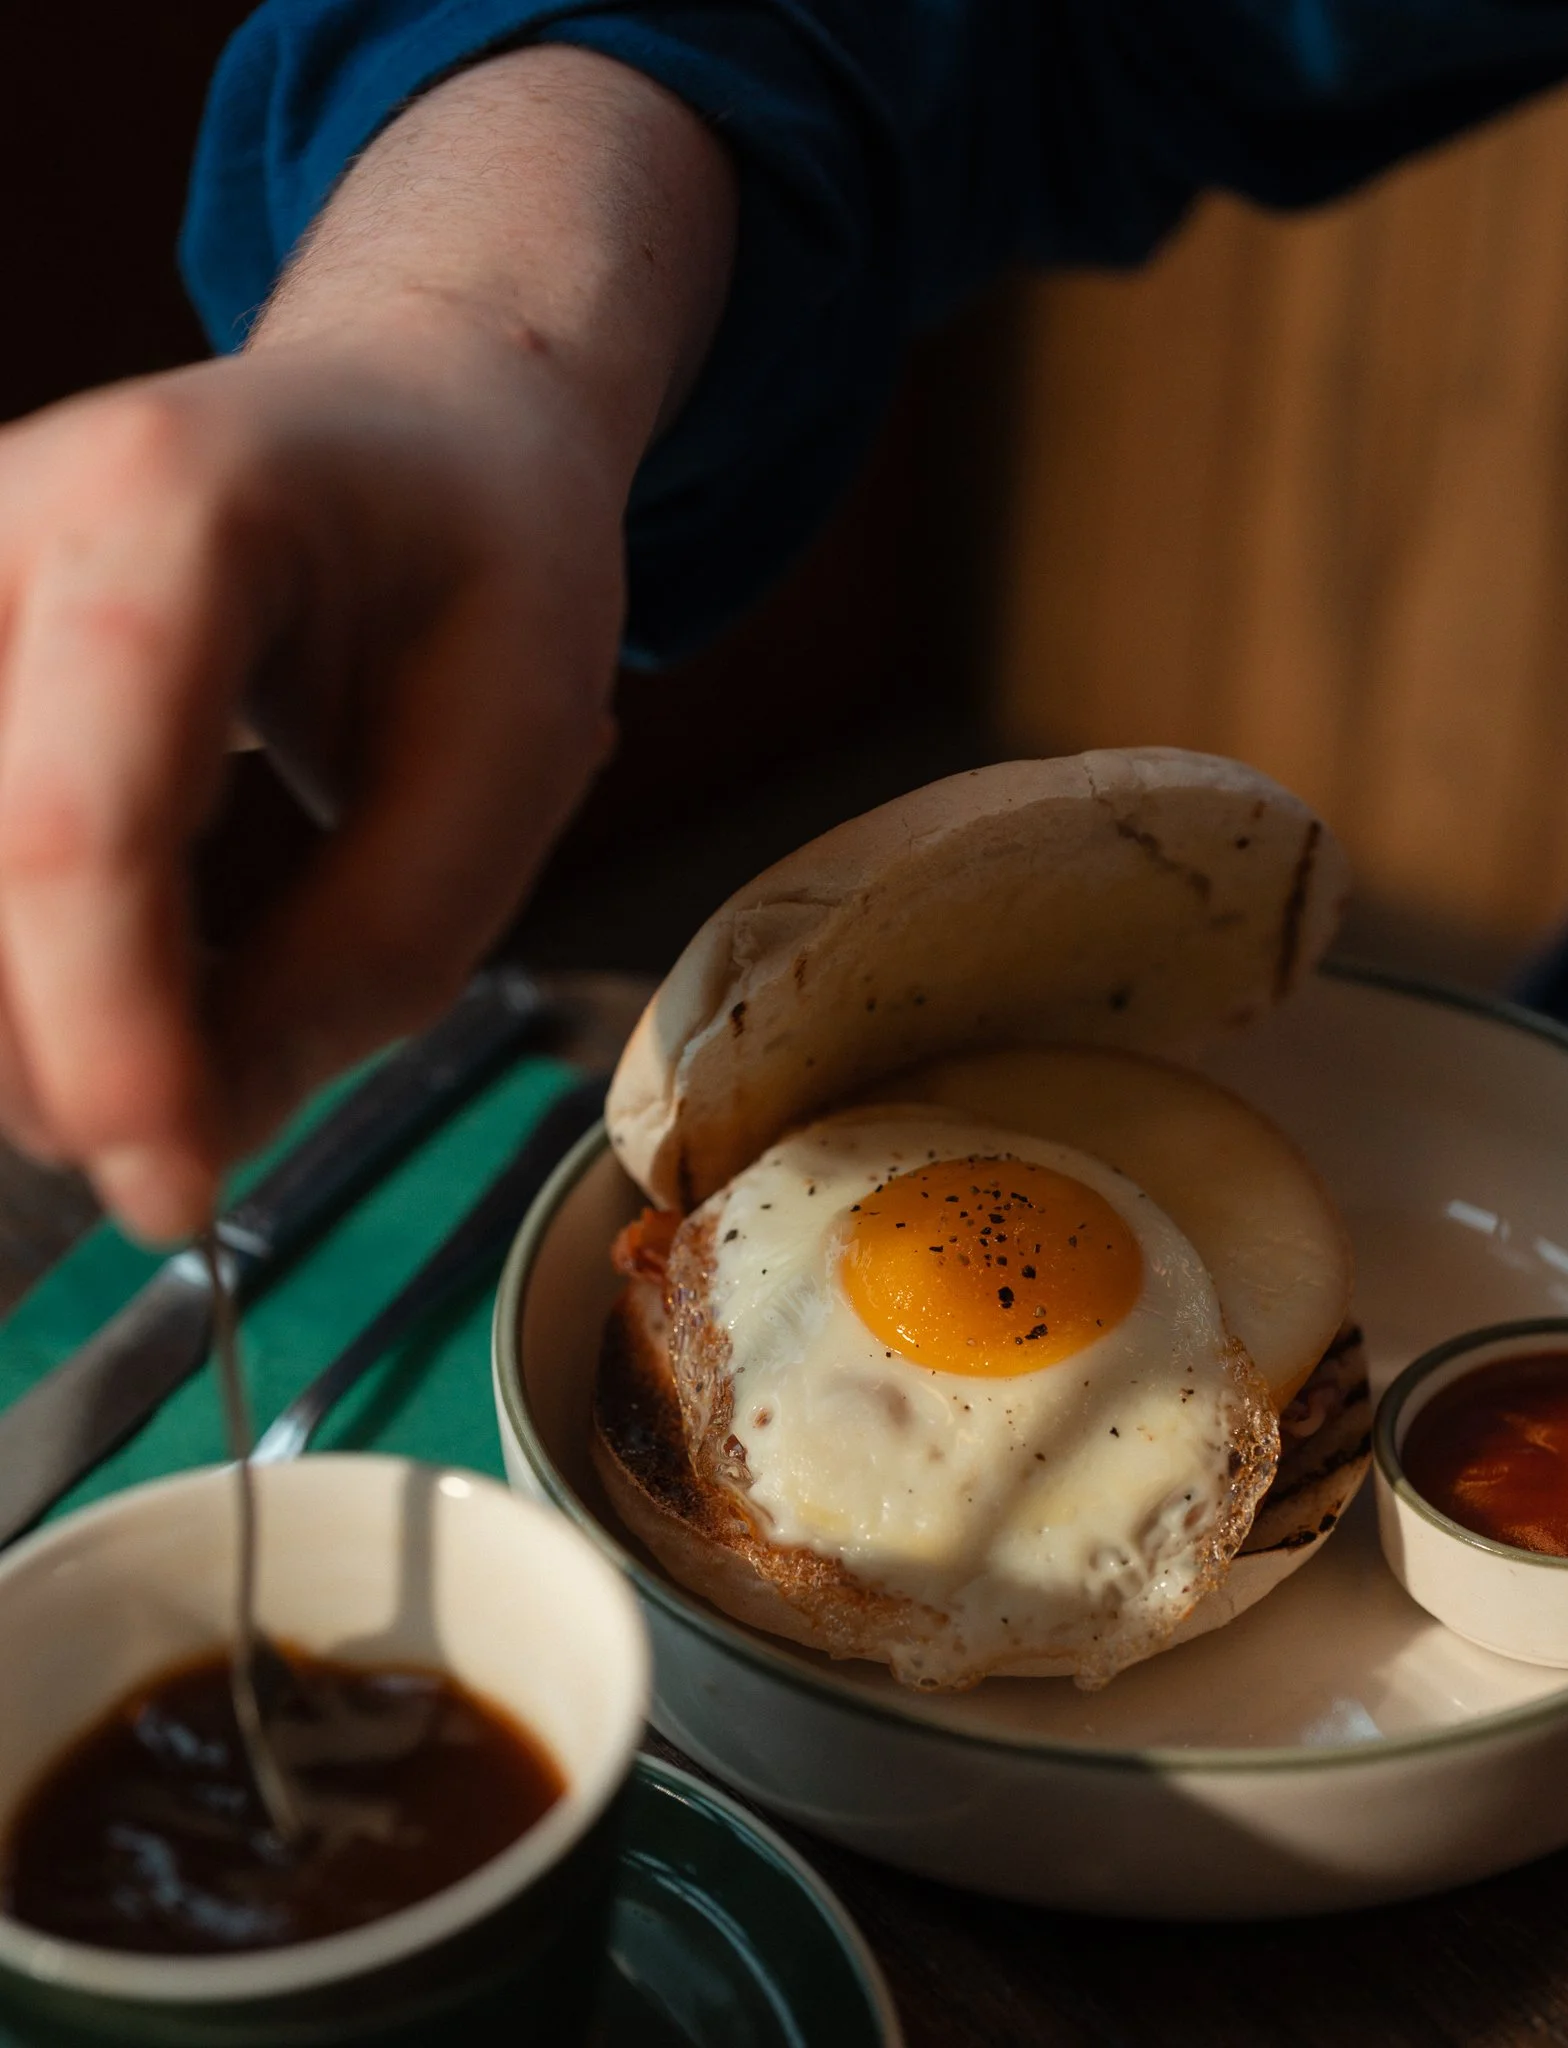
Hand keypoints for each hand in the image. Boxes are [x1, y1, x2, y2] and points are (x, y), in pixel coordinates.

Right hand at [0, 47, 733, 1240]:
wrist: (415, 420)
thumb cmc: (485, 566)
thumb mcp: (510, 757)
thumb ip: (362, 959)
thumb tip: (191, 1141)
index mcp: (173, 509)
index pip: (78, 818)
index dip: (108, 1037)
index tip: (176, 1193)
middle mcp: (0, 521)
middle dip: (79, 1063)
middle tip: (220, 1126)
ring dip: (47, 1028)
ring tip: (213, 997)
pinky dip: (33, 976)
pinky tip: (132, 967)